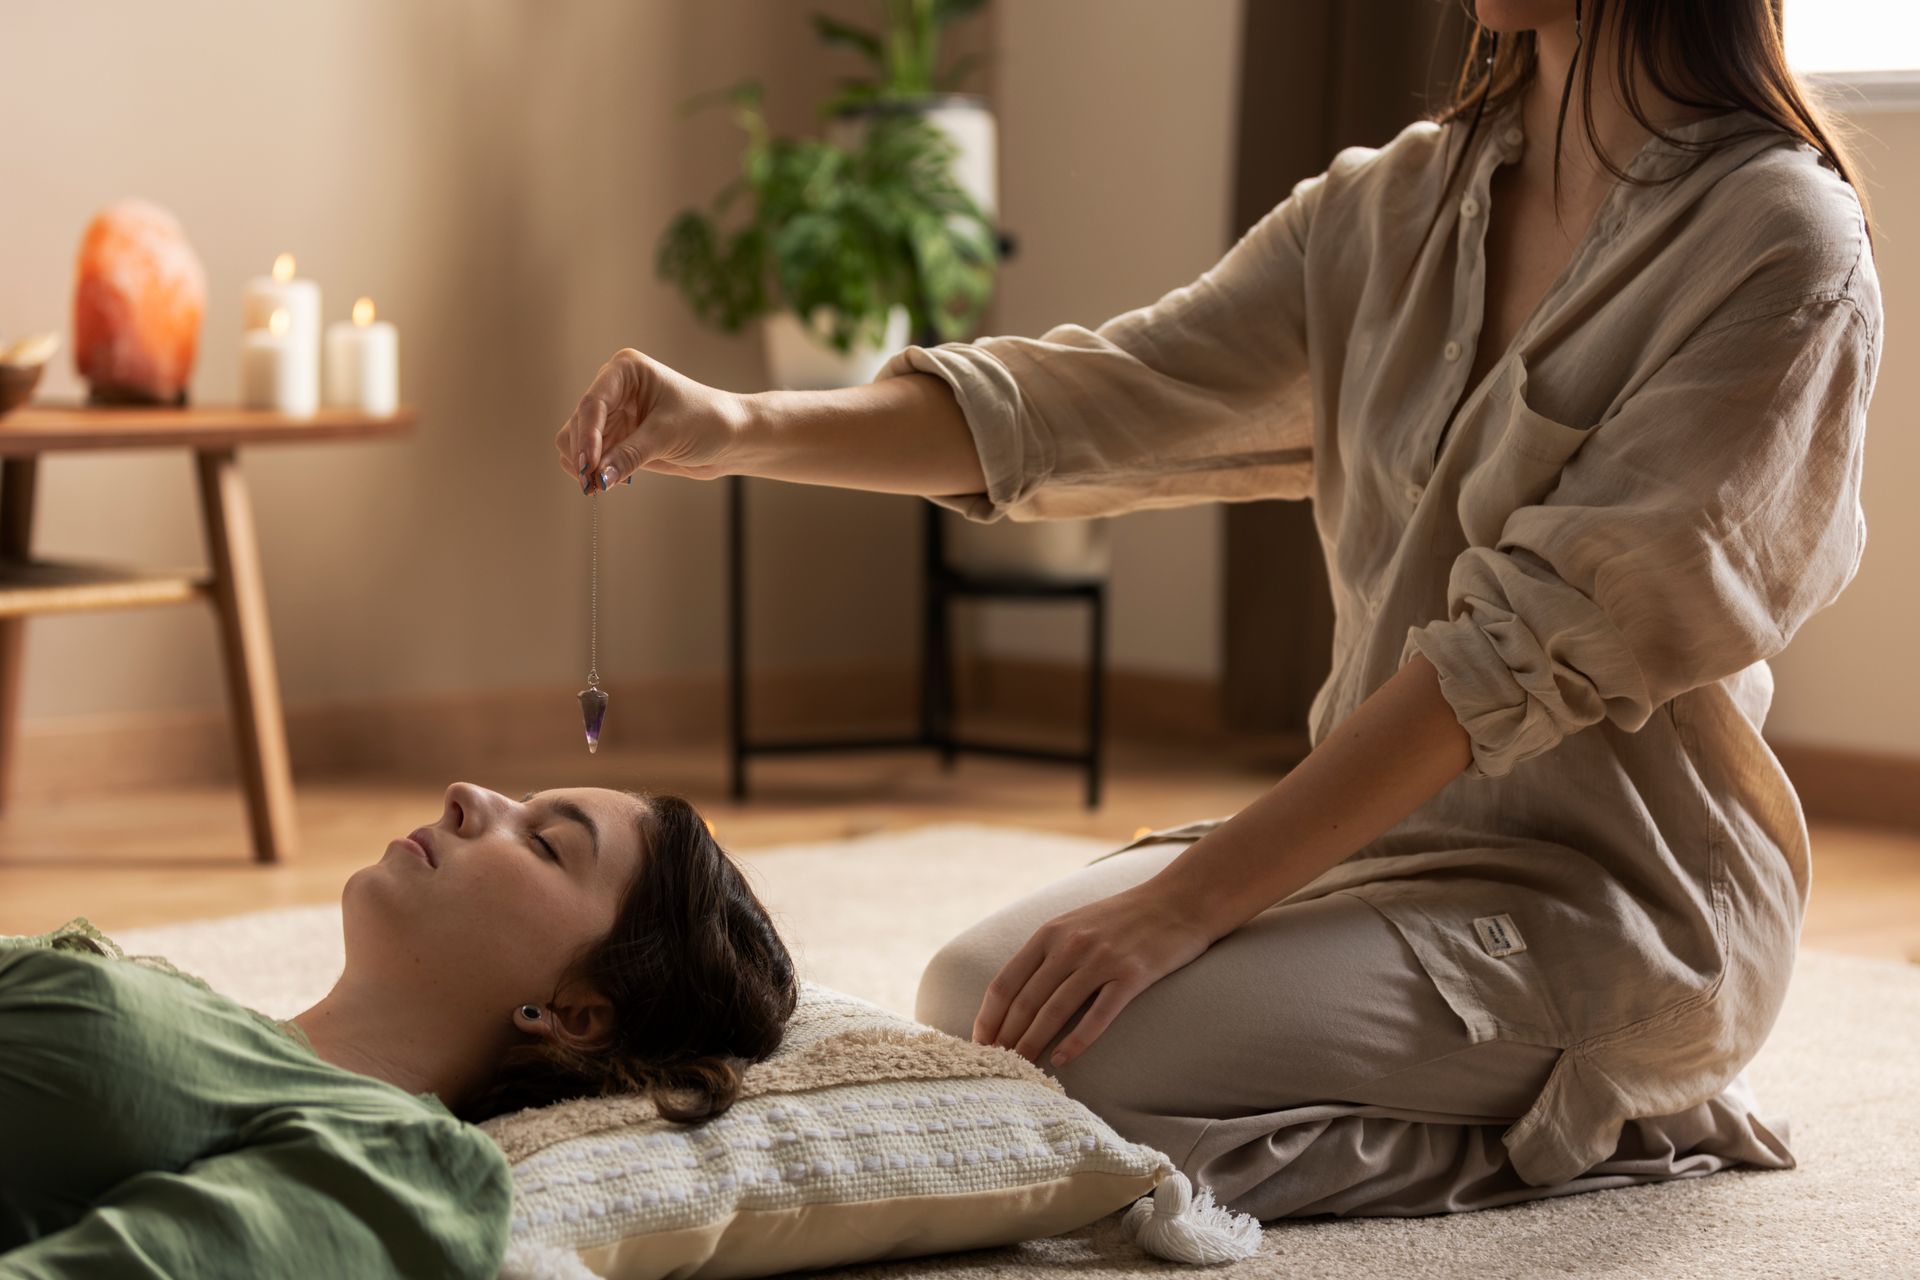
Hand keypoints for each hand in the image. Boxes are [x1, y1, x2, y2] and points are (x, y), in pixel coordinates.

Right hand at [555, 349, 746, 491]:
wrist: (732, 438)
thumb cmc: (708, 422)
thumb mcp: (668, 436)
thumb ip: (630, 455)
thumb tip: (598, 477)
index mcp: (625, 370)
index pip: (593, 403)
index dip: (586, 436)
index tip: (588, 466)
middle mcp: (614, 387)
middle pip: (578, 422)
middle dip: (584, 454)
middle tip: (592, 485)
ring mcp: (614, 413)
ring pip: (577, 440)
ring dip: (583, 464)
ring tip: (597, 487)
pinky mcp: (618, 436)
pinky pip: (591, 455)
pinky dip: (592, 470)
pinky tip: (605, 483)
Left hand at [972, 879, 1215, 1069]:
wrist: (1180, 900)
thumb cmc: (1125, 917)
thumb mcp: (1076, 922)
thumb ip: (1047, 951)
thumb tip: (1016, 992)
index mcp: (1050, 932)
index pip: (1005, 981)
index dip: (988, 1017)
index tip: (979, 1042)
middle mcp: (1070, 945)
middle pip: (1026, 1001)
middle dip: (1006, 1037)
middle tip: (994, 1064)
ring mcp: (1101, 959)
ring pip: (1055, 1010)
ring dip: (1033, 1043)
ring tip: (1021, 1068)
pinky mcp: (1132, 975)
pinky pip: (1098, 1015)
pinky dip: (1077, 1041)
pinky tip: (1063, 1060)